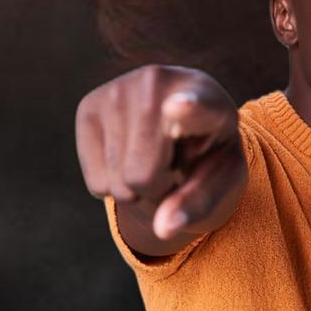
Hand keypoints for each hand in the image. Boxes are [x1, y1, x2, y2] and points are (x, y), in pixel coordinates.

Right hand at [75, 65, 246, 248]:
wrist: (184, 124)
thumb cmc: (210, 153)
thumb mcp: (222, 178)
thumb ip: (201, 202)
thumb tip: (164, 228)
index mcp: (208, 97)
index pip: (197, 106)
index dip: (187, 109)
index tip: (179, 107)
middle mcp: (159, 82)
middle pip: (143, 174)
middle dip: (158, 186)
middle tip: (174, 165)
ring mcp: (119, 89)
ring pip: (118, 183)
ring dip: (137, 186)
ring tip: (155, 156)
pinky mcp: (89, 105)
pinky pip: (97, 182)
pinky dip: (115, 183)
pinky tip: (131, 154)